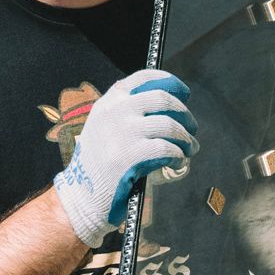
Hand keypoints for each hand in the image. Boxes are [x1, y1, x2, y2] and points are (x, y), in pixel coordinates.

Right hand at [52, 68, 197, 247]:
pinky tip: (178, 160)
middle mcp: (114, 111)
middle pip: (162, 98)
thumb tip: (170, 105)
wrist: (82, 196)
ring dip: (185, 137)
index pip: (144, 78)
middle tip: (192, 127)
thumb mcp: (106, 127)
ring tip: (190, 148)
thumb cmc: (101, 164)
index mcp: (109, 101)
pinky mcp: (128, 156)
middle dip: (183, 113)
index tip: (185, 94)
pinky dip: (178, 154)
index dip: (170, 82)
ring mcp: (120, 133)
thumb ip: (129, 113)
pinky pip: (165, 148)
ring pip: (168, 124)